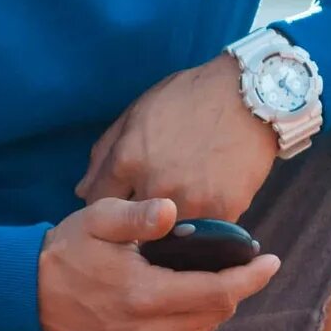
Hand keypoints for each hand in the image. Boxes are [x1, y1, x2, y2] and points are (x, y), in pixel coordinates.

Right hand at [39, 196, 280, 330]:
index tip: (271, 261)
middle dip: (234, 285)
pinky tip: (180, 298)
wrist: (31, 291)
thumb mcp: (99, 219)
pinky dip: (191, 320)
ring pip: (203, 328)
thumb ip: (137, 216)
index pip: (219, 293)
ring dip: (213, 303)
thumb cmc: (70, 249)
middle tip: (235, 260)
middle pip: (217, 312)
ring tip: (205, 277)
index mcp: (143, 296)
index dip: (251, 277)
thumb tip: (171, 211)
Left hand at [74, 56, 276, 222]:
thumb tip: (81, 192)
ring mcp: (191, 201)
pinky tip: (206, 209)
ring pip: (168, 237)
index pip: (98, 205)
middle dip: (134, 227)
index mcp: (128, 159)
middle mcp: (155, 186)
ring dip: (168, 233)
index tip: (116, 210)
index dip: (105, 210)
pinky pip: (205, 233)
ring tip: (176, 219)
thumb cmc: (189, 98)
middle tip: (145, 220)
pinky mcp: (224, 210)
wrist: (250, 94)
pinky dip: (203, 226)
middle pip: (131, 229)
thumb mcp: (137, 113)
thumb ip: (105, 155)